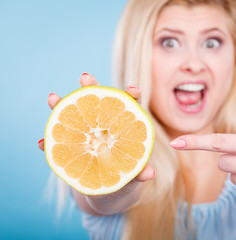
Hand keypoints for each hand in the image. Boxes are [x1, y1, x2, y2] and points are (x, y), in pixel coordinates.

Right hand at [37, 73, 154, 200]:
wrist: (108, 187)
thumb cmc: (125, 174)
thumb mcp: (134, 174)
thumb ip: (140, 172)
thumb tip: (150, 173)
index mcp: (123, 125)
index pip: (130, 105)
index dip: (131, 95)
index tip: (132, 89)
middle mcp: (103, 124)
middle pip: (99, 101)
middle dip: (92, 87)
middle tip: (85, 77)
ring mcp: (85, 133)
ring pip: (74, 114)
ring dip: (61, 105)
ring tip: (52, 98)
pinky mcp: (71, 147)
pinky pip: (58, 141)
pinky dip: (49, 143)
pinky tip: (42, 144)